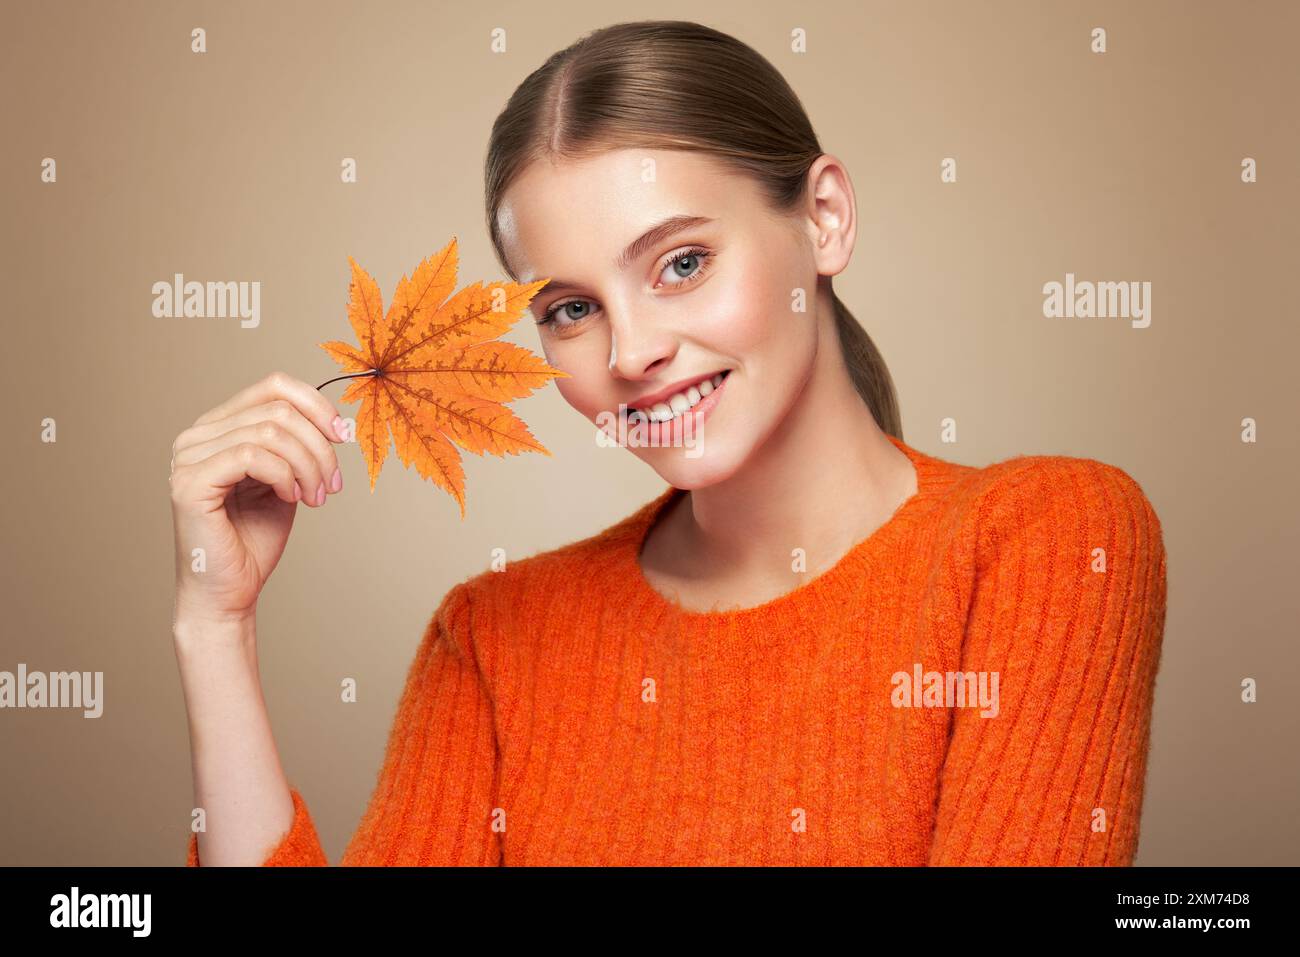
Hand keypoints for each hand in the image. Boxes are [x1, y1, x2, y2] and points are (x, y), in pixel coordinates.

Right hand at [170, 371, 345, 628]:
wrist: (229, 592)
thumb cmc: (254, 540)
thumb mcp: (288, 480)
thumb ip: (301, 446)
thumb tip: (338, 421)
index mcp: (218, 427)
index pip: (273, 387)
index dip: (317, 405)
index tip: (344, 436)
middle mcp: (197, 435)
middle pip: (278, 410)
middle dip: (319, 447)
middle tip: (332, 485)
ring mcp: (188, 457)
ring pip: (271, 431)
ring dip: (308, 466)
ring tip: (317, 497)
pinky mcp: (189, 483)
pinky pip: (252, 456)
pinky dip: (285, 476)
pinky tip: (292, 499)